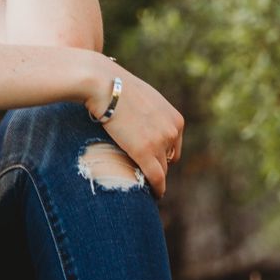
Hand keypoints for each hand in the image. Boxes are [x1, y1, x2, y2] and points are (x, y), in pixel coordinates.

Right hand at [84, 58, 184, 198]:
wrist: (104, 84)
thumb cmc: (117, 87)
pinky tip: (153, 195)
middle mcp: (172, 131)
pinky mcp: (144, 153)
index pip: (174, 146)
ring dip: (152, 176)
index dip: (162, 154)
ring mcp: (159, 143)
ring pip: (160, 169)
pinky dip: (156, 189)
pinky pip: (155, 178)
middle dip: (157, 165)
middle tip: (142, 171)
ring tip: (143, 184)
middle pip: (168, 159)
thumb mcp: (144, 99)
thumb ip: (151, 114)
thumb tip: (142, 123)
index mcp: (175, 119)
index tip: (151, 159)